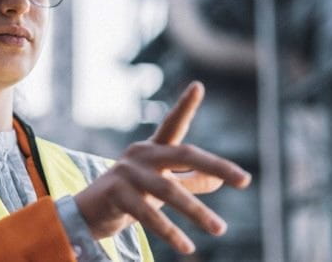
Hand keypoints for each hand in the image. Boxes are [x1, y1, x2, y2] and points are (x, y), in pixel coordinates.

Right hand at [72, 81, 251, 253]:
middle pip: (184, 154)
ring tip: (219, 229)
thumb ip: (190, 180)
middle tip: (244, 179)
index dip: (185, 105)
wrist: (88, 215)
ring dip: (197, 212)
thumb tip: (219, 180)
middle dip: (216, 165)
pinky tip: (188, 247)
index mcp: (152, 149)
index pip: (172, 124)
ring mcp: (127, 173)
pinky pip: (149, 215)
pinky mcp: (116, 194)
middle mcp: (141, 155)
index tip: (198, 86)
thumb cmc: (129, 196)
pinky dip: (170, 232)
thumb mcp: (162, 186)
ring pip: (170, 190)